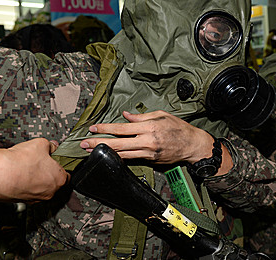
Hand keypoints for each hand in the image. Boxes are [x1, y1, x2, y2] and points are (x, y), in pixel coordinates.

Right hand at [0, 138, 68, 201]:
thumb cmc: (20, 161)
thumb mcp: (40, 144)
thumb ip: (50, 145)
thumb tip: (52, 146)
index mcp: (59, 180)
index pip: (67, 175)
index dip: (61, 166)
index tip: (56, 161)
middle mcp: (49, 193)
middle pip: (54, 182)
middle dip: (49, 173)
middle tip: (40, 162)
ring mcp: (35, 199)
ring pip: (40, 188)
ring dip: (36, 180)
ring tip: (27, 168)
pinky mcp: (21, 201)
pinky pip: (27, 192)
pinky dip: (24, 185)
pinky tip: (18, 174)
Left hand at [80, 110, 217, 161]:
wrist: (192, 145)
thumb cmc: (179, 128)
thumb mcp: (161, 115)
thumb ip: (141, 116)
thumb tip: (125, 115)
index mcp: (149, 127)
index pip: (122, 128)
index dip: (106, 128)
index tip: (93, 128)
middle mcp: (147, 141)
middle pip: (117, 144)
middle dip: (98, 143)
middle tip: (83, 143)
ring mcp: (148, 153)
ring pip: (122, 154)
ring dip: (105, 152)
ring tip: (90, 151)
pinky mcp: (150, 161)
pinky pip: (131, 159)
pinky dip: (118, 157)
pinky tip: (108, 156)